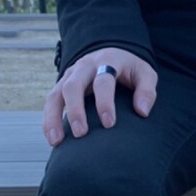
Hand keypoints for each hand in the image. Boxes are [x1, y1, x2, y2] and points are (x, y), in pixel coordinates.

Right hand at [43, 47, 157, 145]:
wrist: (112, 53)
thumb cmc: (130, 69)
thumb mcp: (145, 74)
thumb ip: (147, 91)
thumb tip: (142, 112)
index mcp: (107, 61)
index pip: (103, 81)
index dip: (105, 103)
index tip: (109, 124)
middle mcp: (85, 66)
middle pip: (73, 86)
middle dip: (75, 110)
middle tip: (81, 133)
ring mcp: (71, 75)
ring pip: (55, 94)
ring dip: (53, 118)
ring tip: (56, 141)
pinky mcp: (62, 84)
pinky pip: (50, 101)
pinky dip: (48, 120)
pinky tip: (53, 139)